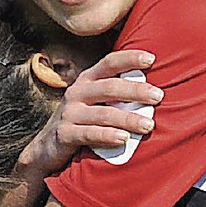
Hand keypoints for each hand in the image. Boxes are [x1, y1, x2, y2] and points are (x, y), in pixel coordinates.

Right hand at [17, 49, 162, 180]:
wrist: (47, 148)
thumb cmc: (83, 122)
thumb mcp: (96, 102)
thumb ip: (117, 94)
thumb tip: (155, 90)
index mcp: (88, 80)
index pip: (109, 63)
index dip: (129, 58)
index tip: (151, 58)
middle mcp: (77, 92)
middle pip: (109, 87)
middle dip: (136, 90)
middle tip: (158, 96)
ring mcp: (69, 113)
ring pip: (102, 113)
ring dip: (128, 118)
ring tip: (148, 125)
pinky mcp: (64, 134)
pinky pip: (89, 133)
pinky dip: (107, 135)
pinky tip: (124, 139)